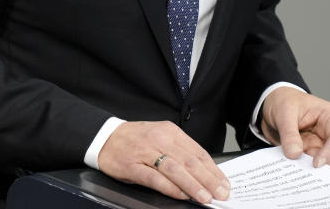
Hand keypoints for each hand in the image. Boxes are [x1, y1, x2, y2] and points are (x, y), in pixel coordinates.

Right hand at [97, 120, 229, 203]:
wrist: (105, 137)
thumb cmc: (135, 139)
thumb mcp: (160, 137)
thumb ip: (180, 152)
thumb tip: (204, 174)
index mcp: (170, 131)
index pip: (198, 152)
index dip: (213, 170)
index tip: (224, 183)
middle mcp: (159, 139)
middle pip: (190, 161)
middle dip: (208, 180)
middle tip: (221, 193)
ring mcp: (145, 152)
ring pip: (175, 169)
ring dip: (193, 185)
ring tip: (205, 197)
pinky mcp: (133, 165)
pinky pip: (155, 178)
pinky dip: (170, 187)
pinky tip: (181, 195)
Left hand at [260, 87, 329, 167]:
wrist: (272, 102)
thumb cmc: (284, 100)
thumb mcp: (284, 112)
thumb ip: (289, 133)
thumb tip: (294, 153)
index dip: (329, 152)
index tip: (317, 163)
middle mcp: (329, 131)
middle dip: (322, 162)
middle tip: (305, 169)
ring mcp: (321, 142)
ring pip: (325, 161)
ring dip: (311, 166)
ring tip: (297, 167)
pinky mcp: (310, 150)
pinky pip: (310, 163)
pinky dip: (303, 166)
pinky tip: (294, 166)